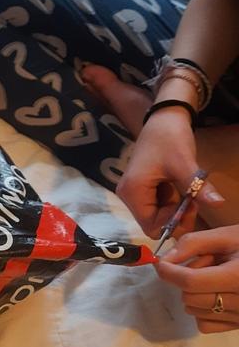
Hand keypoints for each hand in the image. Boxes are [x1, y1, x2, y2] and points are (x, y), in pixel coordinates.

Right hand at [116, 108, 223, 236]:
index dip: (173, 223)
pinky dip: (169, 203)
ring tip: (188, 193)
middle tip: (193, 201)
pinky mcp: (139, 188)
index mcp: (133, 191)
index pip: (151, 226)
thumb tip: (219, 204)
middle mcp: (127, 195)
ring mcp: (132, 192)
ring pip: (155, 216)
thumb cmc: (170, 138)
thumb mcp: (185, 164)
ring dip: (174, 210)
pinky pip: (155, 206)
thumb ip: (198, 187)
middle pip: (152, 223)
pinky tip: (178, 188)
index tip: (192, 205)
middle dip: (174, 217)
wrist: (164, 119)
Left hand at [157, 225, 238, 332]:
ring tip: (216, 277)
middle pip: (189, 298)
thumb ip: (193, 243)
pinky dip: (203, 310)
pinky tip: (218, 293)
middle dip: (186, 279)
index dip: (169, 272)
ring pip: (194, 311)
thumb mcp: (227, 235)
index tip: (160, 263)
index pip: (191, 281)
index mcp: (238, 277)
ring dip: (195, 294)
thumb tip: (165, 260)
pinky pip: (205, 324)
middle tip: (205, 263)